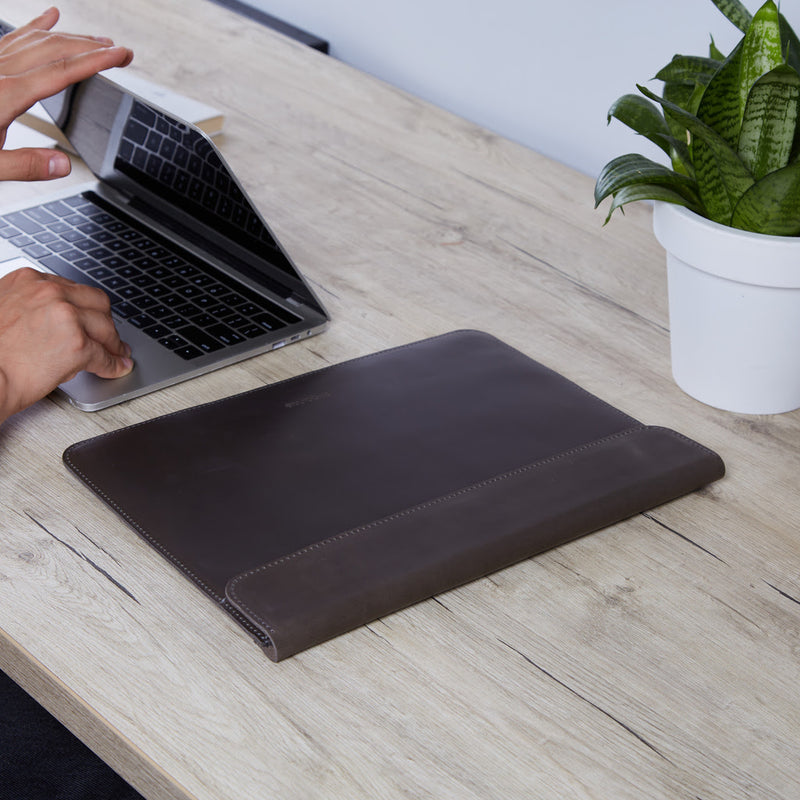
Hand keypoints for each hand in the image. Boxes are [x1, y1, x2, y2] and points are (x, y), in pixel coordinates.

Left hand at [0, 6, 132, 180]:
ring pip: (35, 39)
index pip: (61, 72)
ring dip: (69, 36)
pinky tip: (48, 15)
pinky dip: (33, 26)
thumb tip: (64, 165)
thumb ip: (24, 165)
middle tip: (121, 49)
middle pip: (53, 49)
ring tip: (97, 38)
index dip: (95, 62)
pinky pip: (11, 37)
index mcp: (4, 96)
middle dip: (91, 46)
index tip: (121, 56)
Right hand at [0, 267, 132, 422]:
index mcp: (29, 281)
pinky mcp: (77, 344)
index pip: (72, 289)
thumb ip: (32, 306)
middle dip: (105, 321)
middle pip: (96, 302)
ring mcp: (66, 316)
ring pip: (105, 327)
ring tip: (117, 353)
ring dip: (113, 343)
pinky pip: (104, 355)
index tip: (91, 316)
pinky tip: (117, 368)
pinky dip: (112, 365)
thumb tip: (59, 321)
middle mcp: (49, 292)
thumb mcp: (5, 311)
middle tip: (110, 336)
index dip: (85, 307)